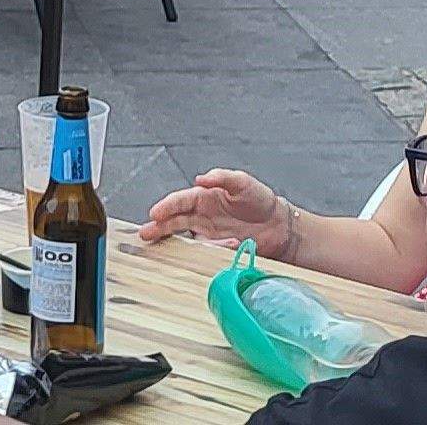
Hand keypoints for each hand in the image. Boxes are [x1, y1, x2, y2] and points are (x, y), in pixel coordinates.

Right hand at [138, 168, 293, 256]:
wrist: (280, 225)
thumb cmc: (260, 200)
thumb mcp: (242, 182)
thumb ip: (221, 177)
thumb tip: (199, 179)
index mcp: (204, 197)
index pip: (179, 201)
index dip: (166, 207)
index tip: (155, 214)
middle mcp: (202, 216)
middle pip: (175, 221)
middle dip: (159, 227)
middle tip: (146, 233)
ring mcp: (210, 233)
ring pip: (187, 238)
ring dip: (182, 243)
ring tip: (180, 246)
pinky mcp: (220, 248)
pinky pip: (210, 250)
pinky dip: (217, 248)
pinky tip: (232, 243)